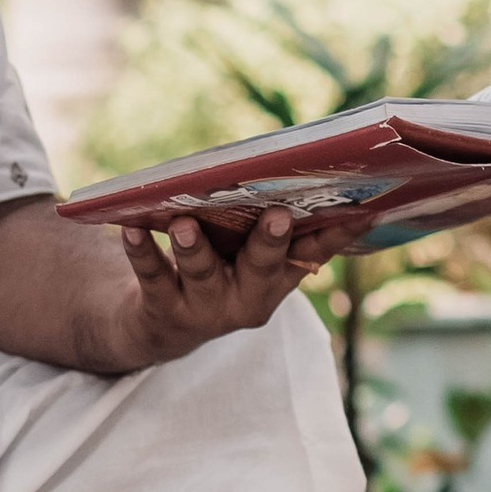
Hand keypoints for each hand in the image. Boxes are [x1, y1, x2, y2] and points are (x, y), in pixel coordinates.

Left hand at [120, 207, 349, 363]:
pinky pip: (152, 277)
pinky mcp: (163, 309)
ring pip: (203, 273)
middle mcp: (248, 299)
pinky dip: (141, 252)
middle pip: (262, 267)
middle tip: (278, 215)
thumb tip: (301, 165)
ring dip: (195, 247)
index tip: (361, 210)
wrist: (163, 326)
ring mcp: (206, 308)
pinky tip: (129, 229)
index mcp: (277, 279)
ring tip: (185, 223)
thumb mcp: (250, 253)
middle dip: (271, 242)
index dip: (338, 234)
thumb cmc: (219, 269)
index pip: (315, 252)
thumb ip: (274, 222)